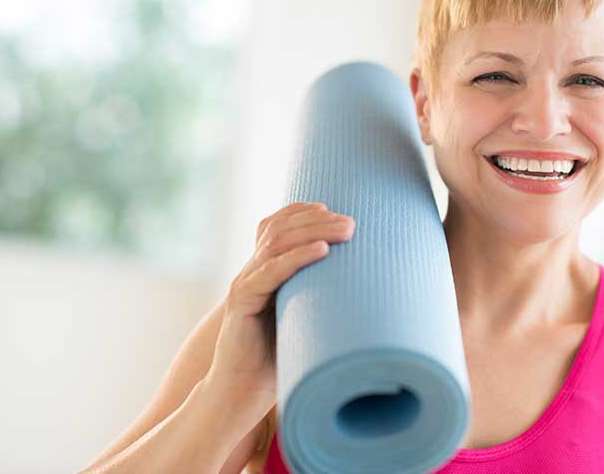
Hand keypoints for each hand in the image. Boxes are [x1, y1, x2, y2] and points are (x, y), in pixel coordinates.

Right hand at [208, 202, 354, 420]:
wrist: (240, 394)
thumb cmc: (275, 358)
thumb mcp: (300, 320)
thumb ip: (317, 298)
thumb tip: (363, 288)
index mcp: (262, 270)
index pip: (276, 225)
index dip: (303, 212)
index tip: (335, 210)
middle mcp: (250, 271)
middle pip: (280, 228)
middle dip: (317, 219)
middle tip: (351, 222)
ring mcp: (244, 284)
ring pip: (276, 244)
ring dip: (313, 232)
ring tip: (345, 230)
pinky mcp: (242, 303)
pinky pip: (269, 273)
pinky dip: (296, 259)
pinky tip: (321, 251)